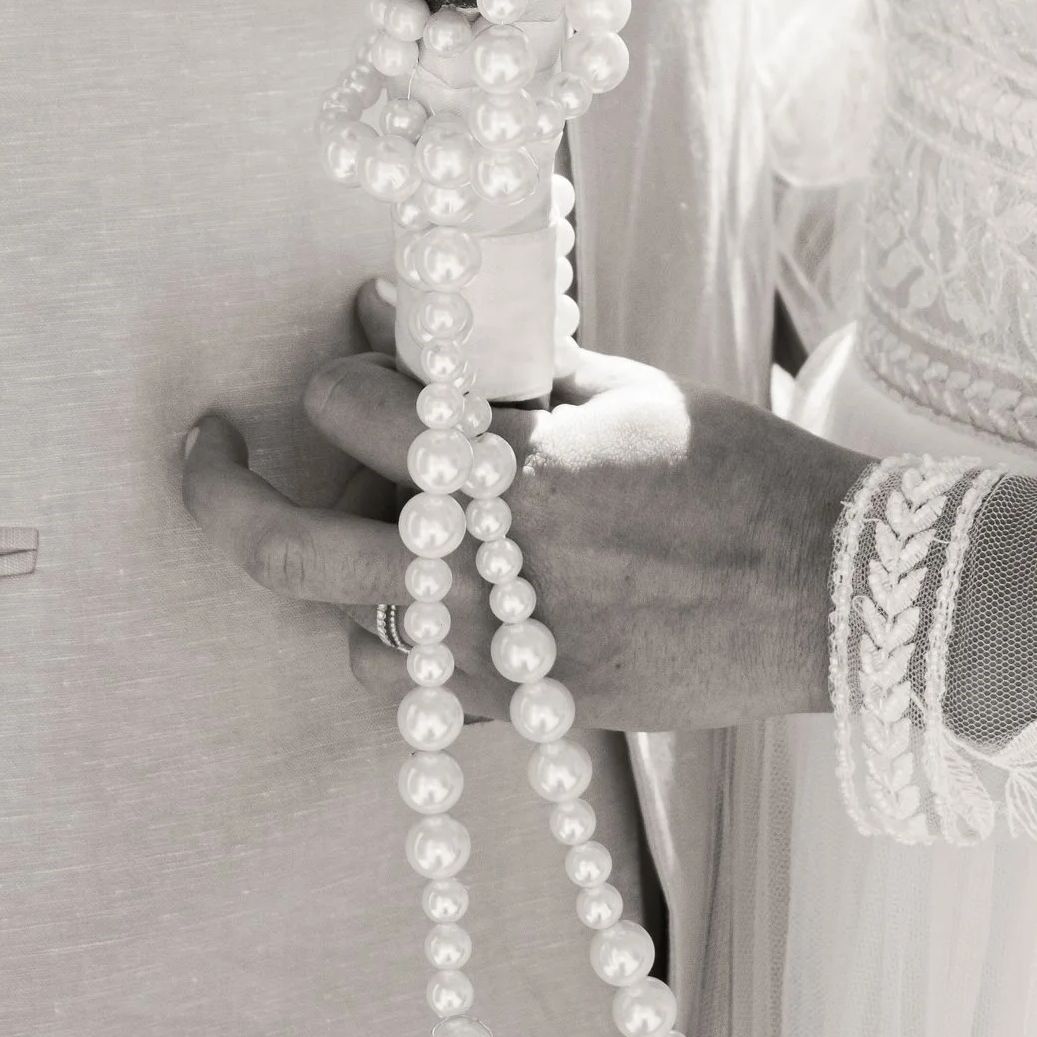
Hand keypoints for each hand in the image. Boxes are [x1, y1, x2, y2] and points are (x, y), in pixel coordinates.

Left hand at [182, 285, 857, 731]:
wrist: (833, 596)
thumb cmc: (741, 473)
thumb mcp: (626, 390)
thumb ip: (508, 370)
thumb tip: (405, 324)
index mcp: (513, 469)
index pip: (353, 409)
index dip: (346, 365)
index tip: (361, 344)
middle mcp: (490, 571)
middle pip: (292, 549)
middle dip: (223, 492)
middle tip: (203, 447)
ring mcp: (507, 657)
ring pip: (348, 629)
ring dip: (341, 575)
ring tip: (369, 530)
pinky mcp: (539, 712)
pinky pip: (421, 692)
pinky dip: (410, 644)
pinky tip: (438, 602)